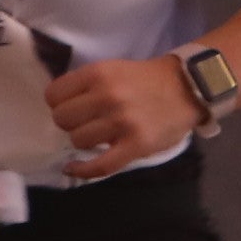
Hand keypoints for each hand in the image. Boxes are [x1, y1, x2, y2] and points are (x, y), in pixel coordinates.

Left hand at [44, 57, 204, 182]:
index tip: (69, 107)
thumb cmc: (143, 80)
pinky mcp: (136, 145)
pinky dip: (83, 171)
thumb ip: (85, 85)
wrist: (186, 88)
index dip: (57, 104)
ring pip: (78, 141)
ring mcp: (122, 122)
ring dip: (84, 141)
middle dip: (69, 123)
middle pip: (62, 119)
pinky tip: (73, 169)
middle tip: (85, 122)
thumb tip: (57, 106)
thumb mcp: (110, 69)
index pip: (53, 95)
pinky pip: (100, 165)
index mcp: (97, 73)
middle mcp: (107, 96)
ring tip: (99, 135)